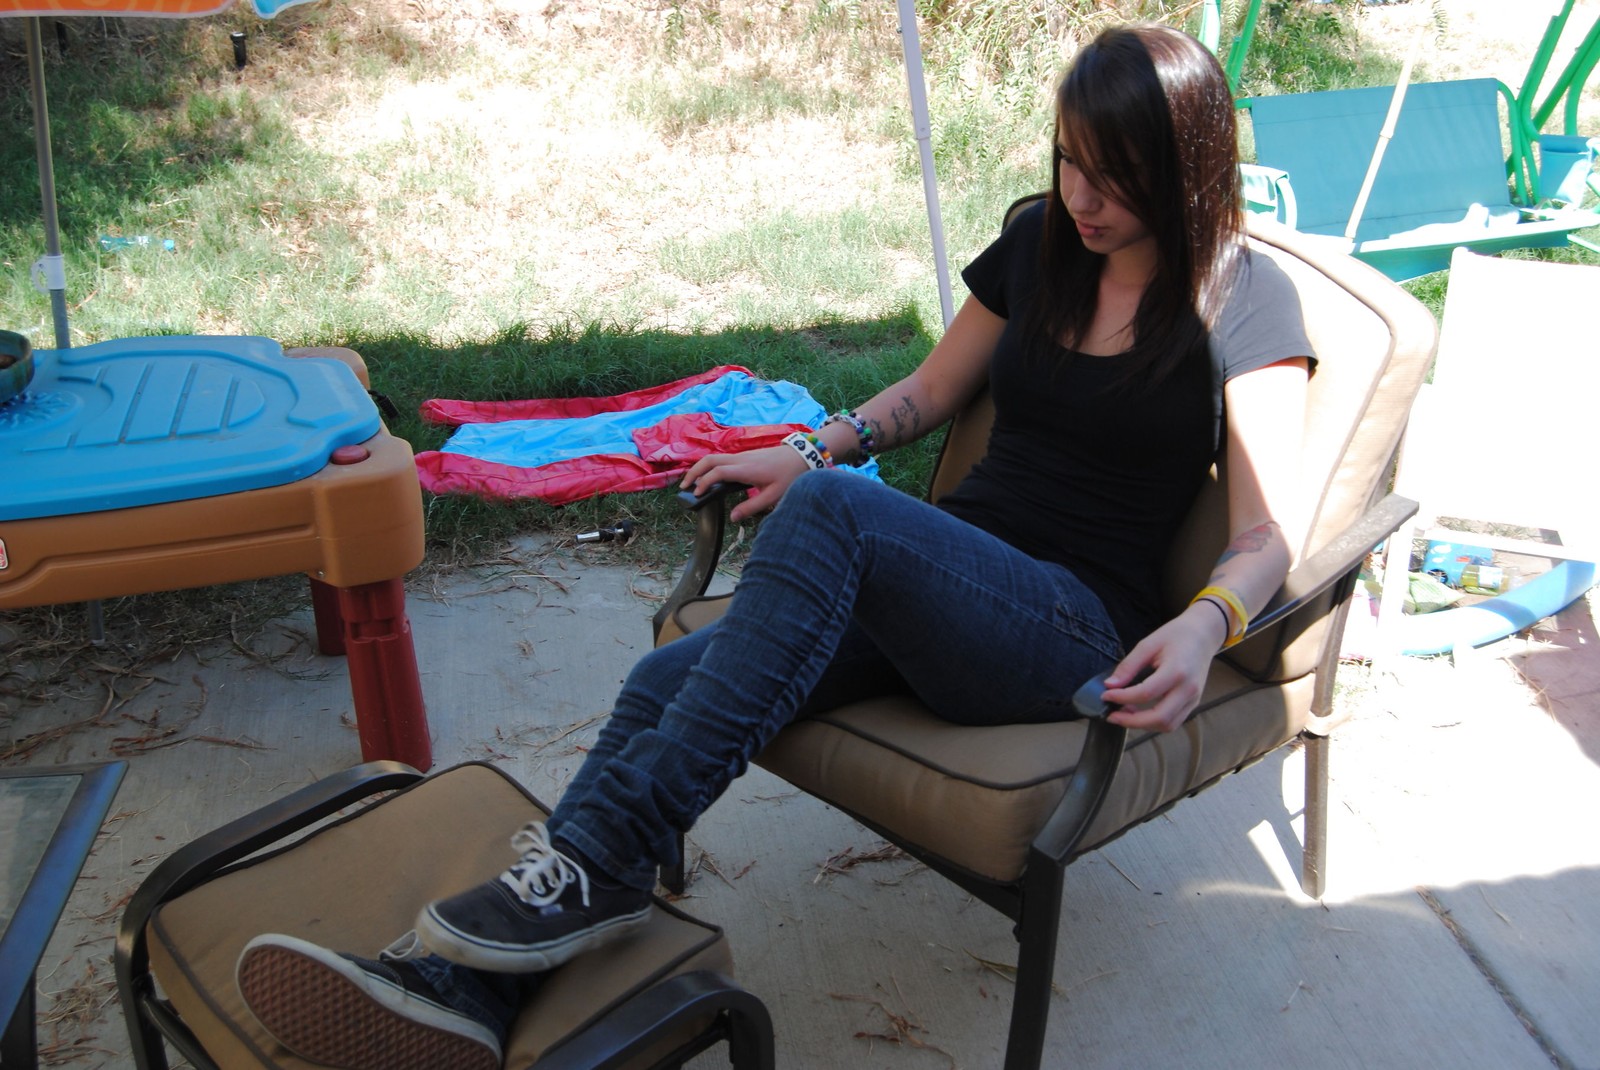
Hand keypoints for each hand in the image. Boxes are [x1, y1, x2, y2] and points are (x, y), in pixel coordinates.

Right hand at [681, 445, 810, 522]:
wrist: (800, 456)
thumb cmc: (789, 476)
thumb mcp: (773, 496)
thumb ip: (752, 507)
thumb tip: (732, 517)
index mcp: (746, 469)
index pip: (718, 472)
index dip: (704, 482)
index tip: (696, 494)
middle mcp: (740, 459)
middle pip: (709, 460)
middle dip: (694, 472)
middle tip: (683, 487)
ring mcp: (741, 455)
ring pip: (713, 457)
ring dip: (699, 468)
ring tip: (691, 483)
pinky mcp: (743, 456)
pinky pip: (720, 458)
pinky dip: (708, 466)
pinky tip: (707, 478)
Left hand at [1098, 603, 1225, 732]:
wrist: (1203, 634)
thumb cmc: (1176, 635)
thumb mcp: (1148, 644)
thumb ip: (1128, 666)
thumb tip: (1110, 685)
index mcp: (1177, 671)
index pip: (1145, 693)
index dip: (1122, 697)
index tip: (1105, 695)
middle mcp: (1188, 689)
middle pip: (1159, 718)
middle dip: (1131, 721)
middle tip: (1111, 715)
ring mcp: (1194, 698)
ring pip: (1168, 725)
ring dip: (1142, 725)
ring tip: (1123, 714)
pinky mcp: (1193, 702)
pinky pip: (1174, 721)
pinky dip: (1154, 722)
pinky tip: (1138, 712)